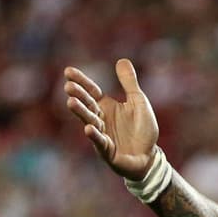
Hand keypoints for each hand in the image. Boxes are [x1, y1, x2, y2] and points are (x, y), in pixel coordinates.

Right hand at [63, 58, 158, 180]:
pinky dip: (94, 136)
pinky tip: (88, 129)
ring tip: (70, 102)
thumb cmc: (142, 130)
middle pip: (88, 105)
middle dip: (78, 96)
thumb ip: (129, 83)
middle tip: (68, 86)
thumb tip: (122, 60)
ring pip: (90, 121)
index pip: (91, 91)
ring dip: (81, 113)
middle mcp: (101, 119)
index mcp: (106, 106)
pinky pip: (100, 142)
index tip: (68, 71)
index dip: (81, 81)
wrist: (149, 156)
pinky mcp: (108, 151)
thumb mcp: (138, 102)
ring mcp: (102, 135)